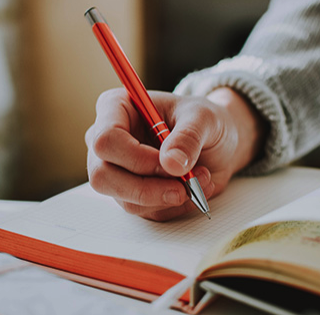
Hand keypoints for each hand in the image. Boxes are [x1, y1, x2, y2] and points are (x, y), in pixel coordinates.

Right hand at [85, 87, 266, 220]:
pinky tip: (194, 187)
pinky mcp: (130, 193)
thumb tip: (172, 163)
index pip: (105, 139)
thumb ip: (188, 137)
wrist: (216, 141)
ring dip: (167, 196)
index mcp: (115, 108)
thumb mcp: (204, 118)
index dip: (136, 157)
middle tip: (184, 186)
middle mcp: (108, 141)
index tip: (170, 163)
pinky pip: (145, 211)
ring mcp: (115, 170)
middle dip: (146, 188)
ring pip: (124, 199)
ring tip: (200, 179)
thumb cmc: (202, 120)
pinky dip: (174, 205)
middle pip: (102, 175)